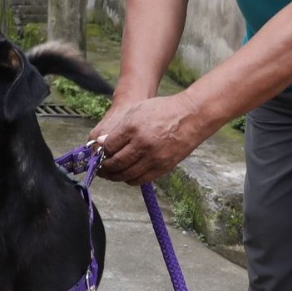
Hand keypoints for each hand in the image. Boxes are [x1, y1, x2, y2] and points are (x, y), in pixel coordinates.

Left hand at [91, 93, 207, 184]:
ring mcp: (154, 157)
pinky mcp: (163, 167)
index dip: (101, 152)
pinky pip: (141, 179)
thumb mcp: (137, 111)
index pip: (109, 147)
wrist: (191, 116)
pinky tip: (126, 175)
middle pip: (116, 163)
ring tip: (111, 173)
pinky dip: (130, 179)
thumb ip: (119, 128)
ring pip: (126, 174)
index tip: (100, 153)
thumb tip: (103, 143)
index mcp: (133, 128)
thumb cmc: (163, 110)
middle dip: (105, 167)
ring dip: (115, 176)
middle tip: (101, 167)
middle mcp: (142, 144)